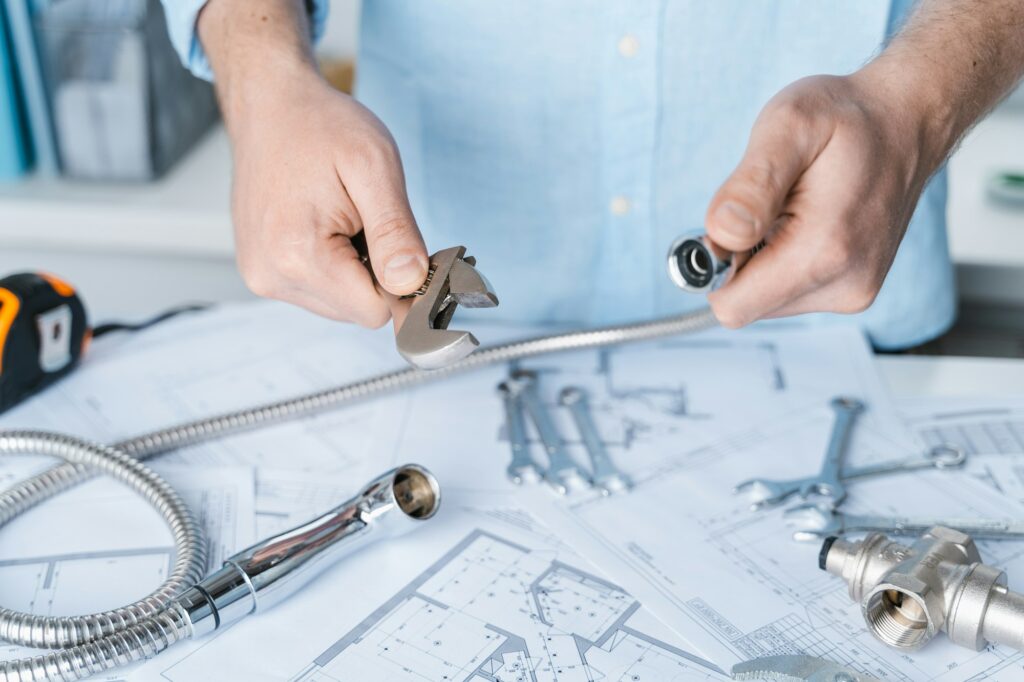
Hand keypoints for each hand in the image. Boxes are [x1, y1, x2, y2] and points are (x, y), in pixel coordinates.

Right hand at [228, 67, 426, 328]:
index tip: (399, 238)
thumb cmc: (320, 126)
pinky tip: (326, 225)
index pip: (375, 311)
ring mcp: (262, 276)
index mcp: (298, 254)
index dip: (401, 280)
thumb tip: (412, 284)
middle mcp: (272, 275)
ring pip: (341, 304)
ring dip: (356, 269)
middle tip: (367, 218)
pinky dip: (335, 265)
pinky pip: (320, 291)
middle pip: (359, 311)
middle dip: (377, 272)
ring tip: (343, 217)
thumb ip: (396, 232)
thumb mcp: (374, 166)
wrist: (269, 105)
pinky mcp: (261, 271)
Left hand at [704, 72, 941, 327]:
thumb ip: (751, 185)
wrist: (906, 120)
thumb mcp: (788, 126)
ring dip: (761, 258)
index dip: (713, 267)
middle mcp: (845, 285)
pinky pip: (790, 291)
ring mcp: (853, 292)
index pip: (734, 306)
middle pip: (747, 304)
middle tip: (764, 206)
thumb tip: (720, 236)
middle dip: (738, 260)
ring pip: (766, 300)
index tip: (731, 222)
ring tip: (792, 209)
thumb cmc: (848, 118)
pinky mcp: (853, 290)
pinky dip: (782, 261)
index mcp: (825, 252)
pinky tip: (805, 221)